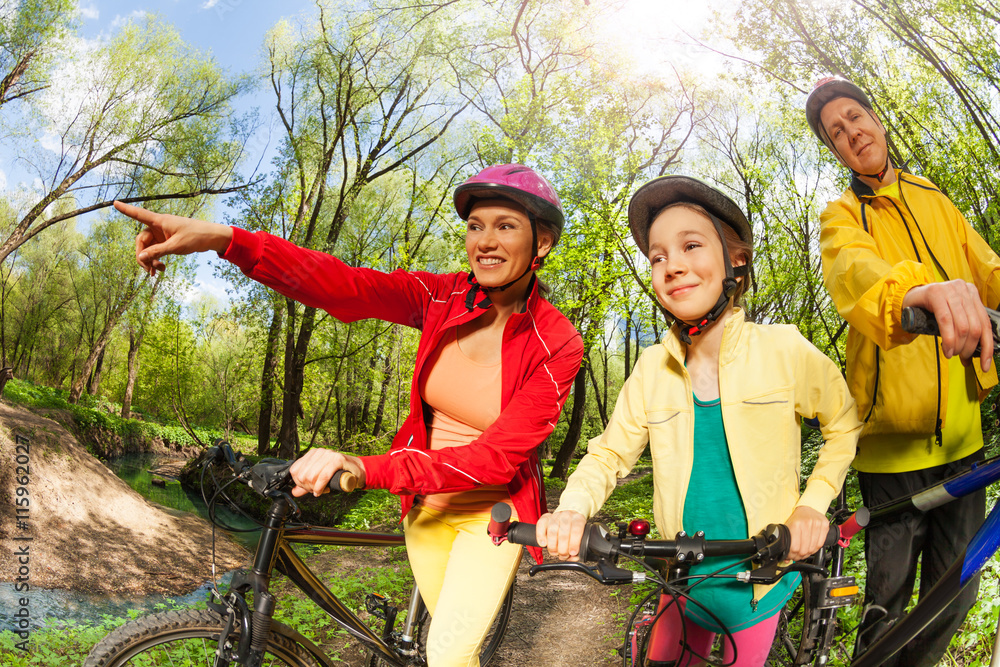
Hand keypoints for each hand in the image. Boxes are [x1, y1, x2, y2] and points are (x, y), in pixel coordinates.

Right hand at [114, 201, 232, 275]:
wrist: (211, 237)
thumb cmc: (195, 237)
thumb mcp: (175, 246)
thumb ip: (157, 252)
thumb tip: (139, 257)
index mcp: (160, 221)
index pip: (139, 214)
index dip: (126, 210)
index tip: (115, 203)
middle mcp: (158, 227)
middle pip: (141, 241)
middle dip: (143, 256)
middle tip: (148, 270)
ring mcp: (162, 234)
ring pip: (148, 248)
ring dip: (150, 260)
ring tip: (158, 271)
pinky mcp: (166, 241)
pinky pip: (155, 251)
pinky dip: (156, 260)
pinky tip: (160, 269)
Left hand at [288, 449, 366, 497]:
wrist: (357, 471)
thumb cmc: (339, 473)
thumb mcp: (320, 478)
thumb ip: (306, 484)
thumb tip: (294, 492)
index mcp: (312, 454)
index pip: (295, 470)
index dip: (299, 483)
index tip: (308, 488)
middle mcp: (319, 452)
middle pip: (302, 475)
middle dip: (307, 487)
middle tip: (316, 490)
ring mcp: (328, 455)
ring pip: (311, 476)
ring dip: (314, 488)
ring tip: (320, 490)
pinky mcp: (337, 460)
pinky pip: (323, 476)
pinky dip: (320, 487)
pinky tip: (322, 491)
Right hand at [536, 510, 586, 560]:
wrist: (568, 520)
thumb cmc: (574, 532)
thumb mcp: (580, 539)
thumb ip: (578, 550)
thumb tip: (573, 558)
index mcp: (578, 518)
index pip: (576, 528)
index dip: (574, 542)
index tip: (573, 552)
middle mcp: (566, 515)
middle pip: (563, 530)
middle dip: (562, 547)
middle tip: (563, 555)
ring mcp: (555, 516)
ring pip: (552, 529)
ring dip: (552, 545)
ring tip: (554, 552)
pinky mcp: (545, 517)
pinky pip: (540, 525)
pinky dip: (540, 536)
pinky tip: (543, 544)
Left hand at [784, 506, 829, 560]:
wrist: (806, 507)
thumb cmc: (796, 518)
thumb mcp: (788, 528)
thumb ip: (787, 542)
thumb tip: (786, 559)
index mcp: (796, 524)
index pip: (795, 547)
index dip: (792, 555)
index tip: (790, 556)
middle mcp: (807, 523)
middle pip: (804, 549)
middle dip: (799, 556)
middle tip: (797, 556)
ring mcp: (817, 523)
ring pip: (813, 548)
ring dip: (808, 554)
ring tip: (803, 553)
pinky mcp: (824, 524)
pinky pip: (821, 543)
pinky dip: (815, 549)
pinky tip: (811, 549)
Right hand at [902, 281, 992, 371]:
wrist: (906, 297)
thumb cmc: (929, 309)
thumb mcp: (952, 315)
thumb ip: (965, 327)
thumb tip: (976, 353)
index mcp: (972, 293)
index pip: (986, 323)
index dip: (987, 346)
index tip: (984, 364)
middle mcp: (964, 289)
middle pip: (975, 326)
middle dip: (970, 348)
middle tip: (962, 358)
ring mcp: (950, 290)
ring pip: (962, 326)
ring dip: (958, 346)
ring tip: (952, 354)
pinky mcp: (935, 293)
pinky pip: (945, 321)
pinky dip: (948, 339)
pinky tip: (947, 350)